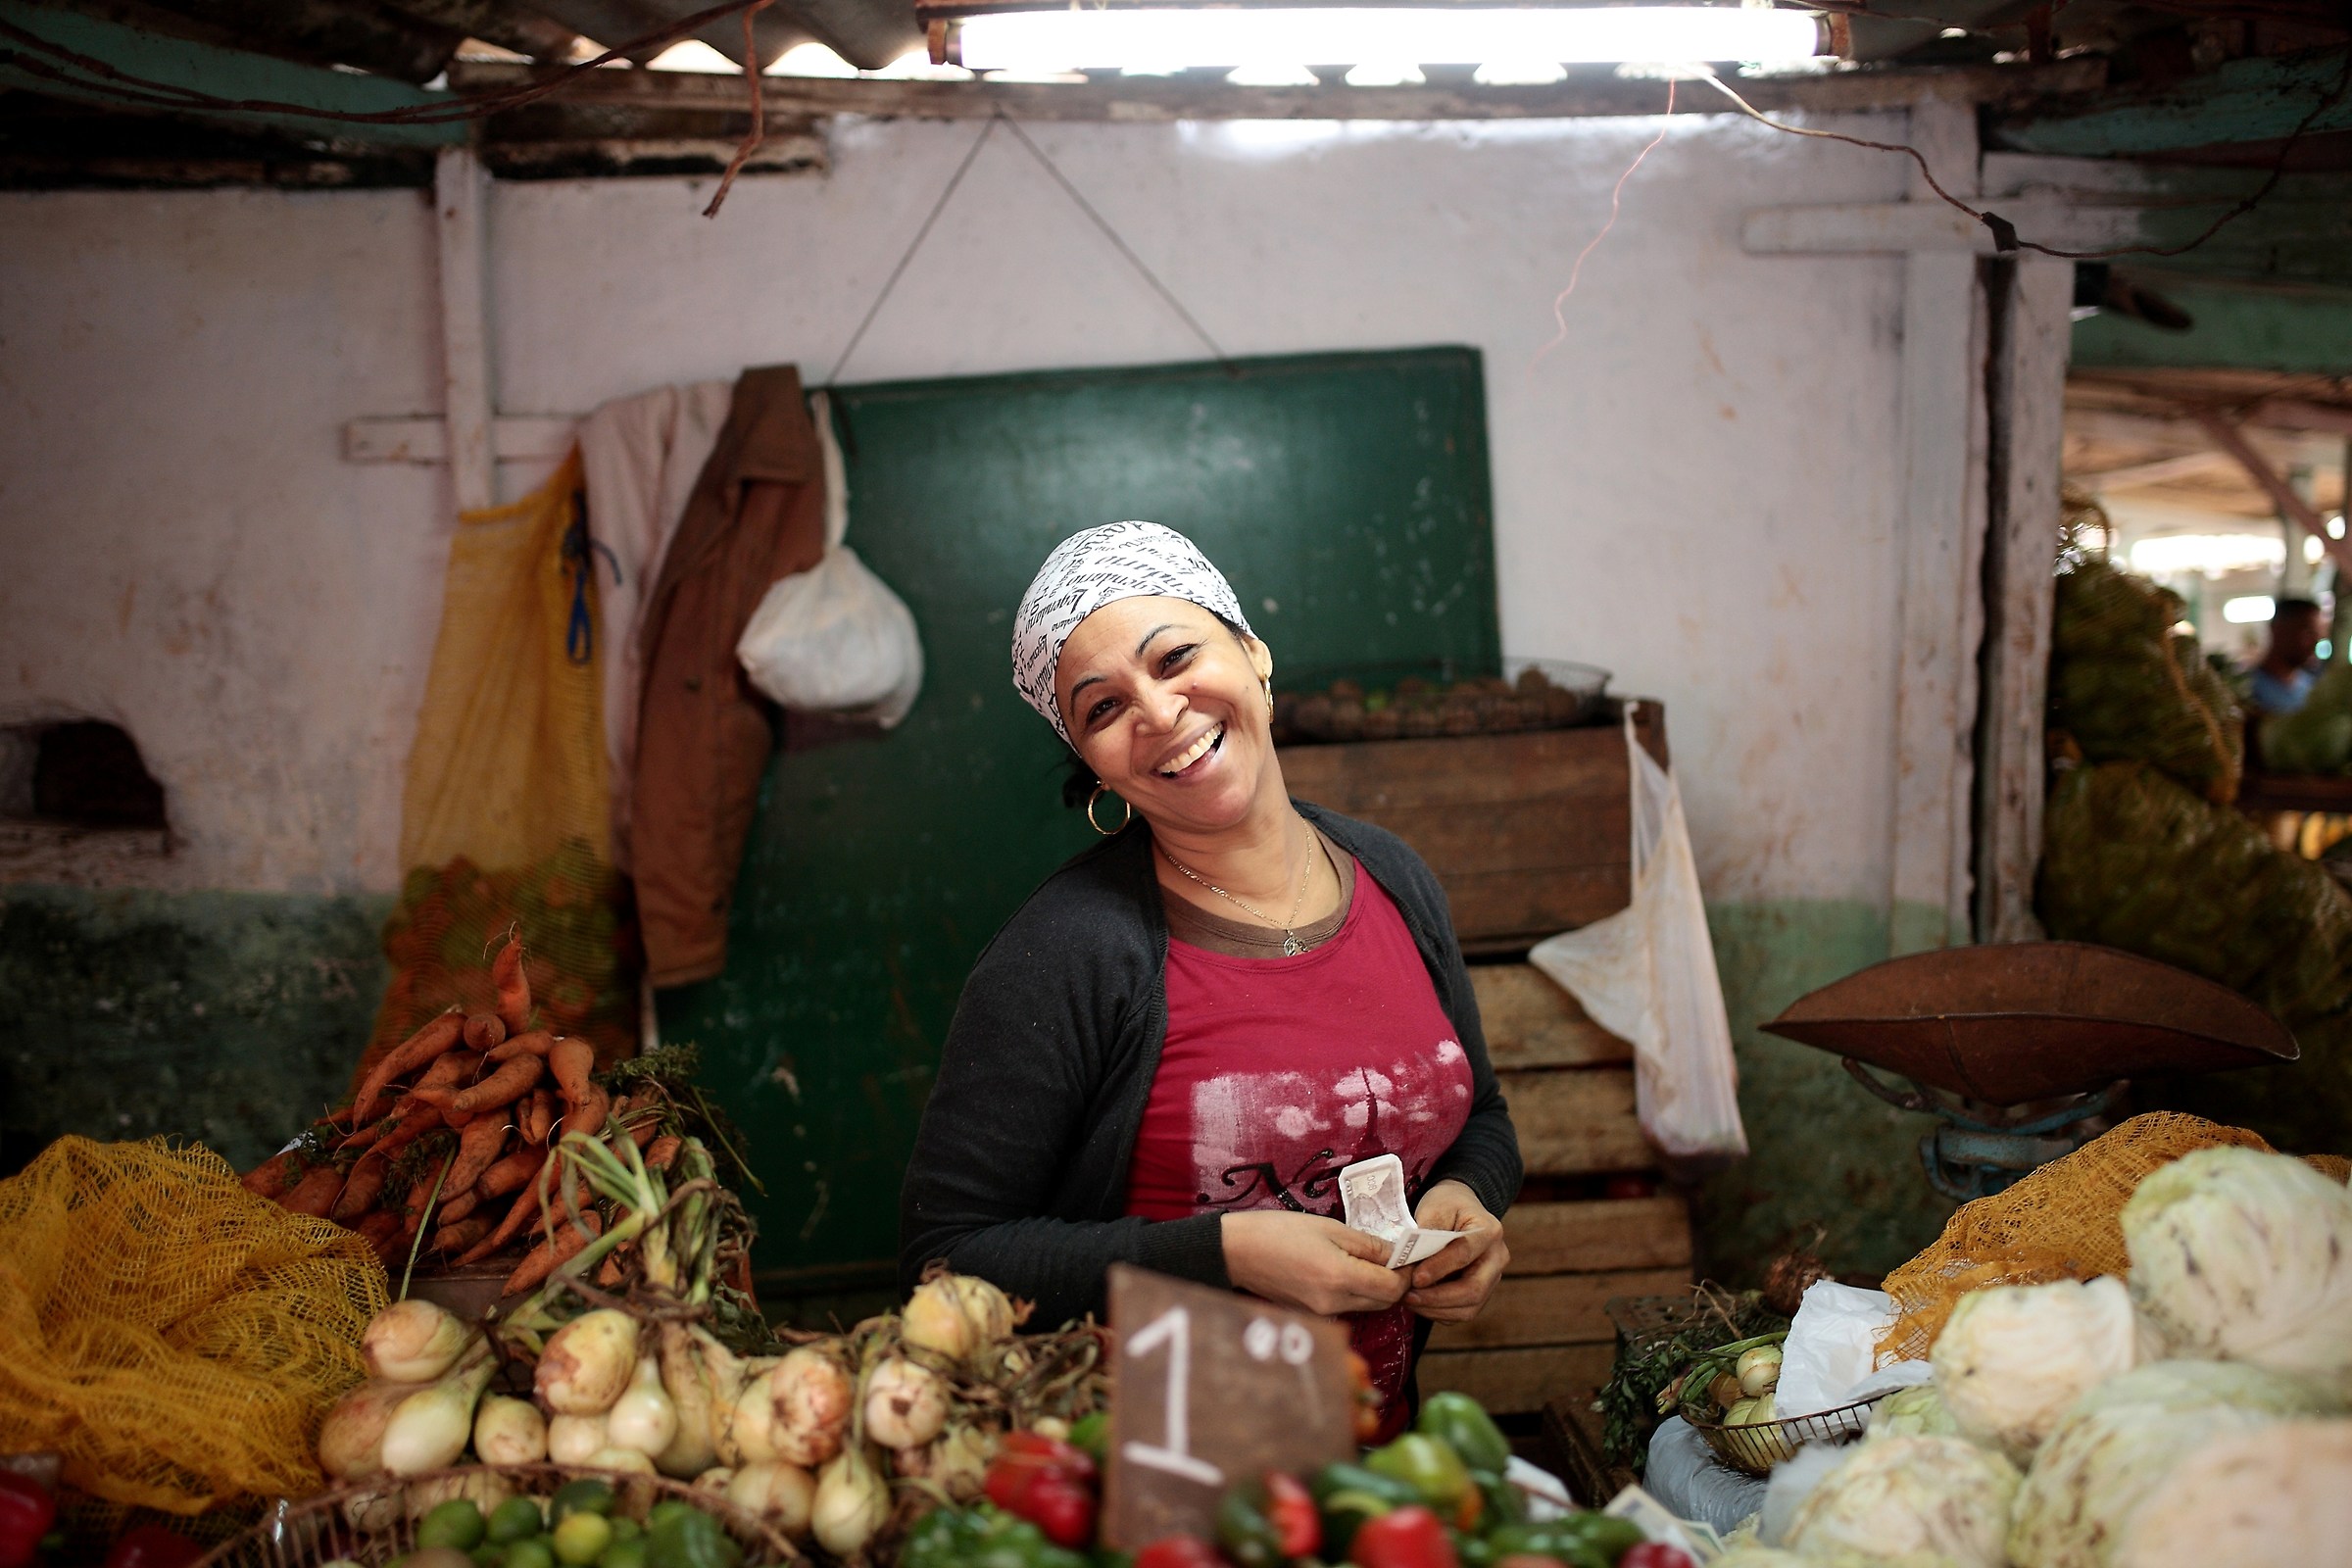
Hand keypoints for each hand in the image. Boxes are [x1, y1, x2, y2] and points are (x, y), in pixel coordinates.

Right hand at [1222, 1210, 1410, 1316]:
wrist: (1238, 1252)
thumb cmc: (1281, 1232)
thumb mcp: (1330, 1229)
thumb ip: (1369, 1244)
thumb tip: (1397, 1255)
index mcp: (1341, 1279)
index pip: (1393, 1289)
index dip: (1406, 1273)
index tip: (1406, 1255)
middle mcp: (1335, 1304)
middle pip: (1384, 1303)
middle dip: (1394, 1282)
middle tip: (1391, 1257)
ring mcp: (1323, 1313)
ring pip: (1366, 1307)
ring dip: (1374, 1288)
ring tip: (1365, 1261)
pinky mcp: (1312, 1315)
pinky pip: (1347, 1307)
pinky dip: (1354, 1293)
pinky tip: (1343, 1271)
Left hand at [1403, 1180, 1507, 1322]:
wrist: (1461, 1208)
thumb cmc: (1446, 1205)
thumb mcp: (1434, 1207)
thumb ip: (1425, 1234)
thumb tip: (1411, 1263)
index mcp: (1489, 1231)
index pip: (1464, 1254)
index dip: (1438, 1268)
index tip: (1415, 1278)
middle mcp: (1497, 1258)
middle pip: (1474, 1289)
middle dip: (1437, 1298)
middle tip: (1408, 1296)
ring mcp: (1493, 1278)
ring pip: (1470, 1307)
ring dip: (1436, 1309)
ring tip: (1408, 1300)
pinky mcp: (1483, 1292)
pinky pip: (1463, 1312)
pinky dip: (1439, 1313)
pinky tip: (1419, 1303)